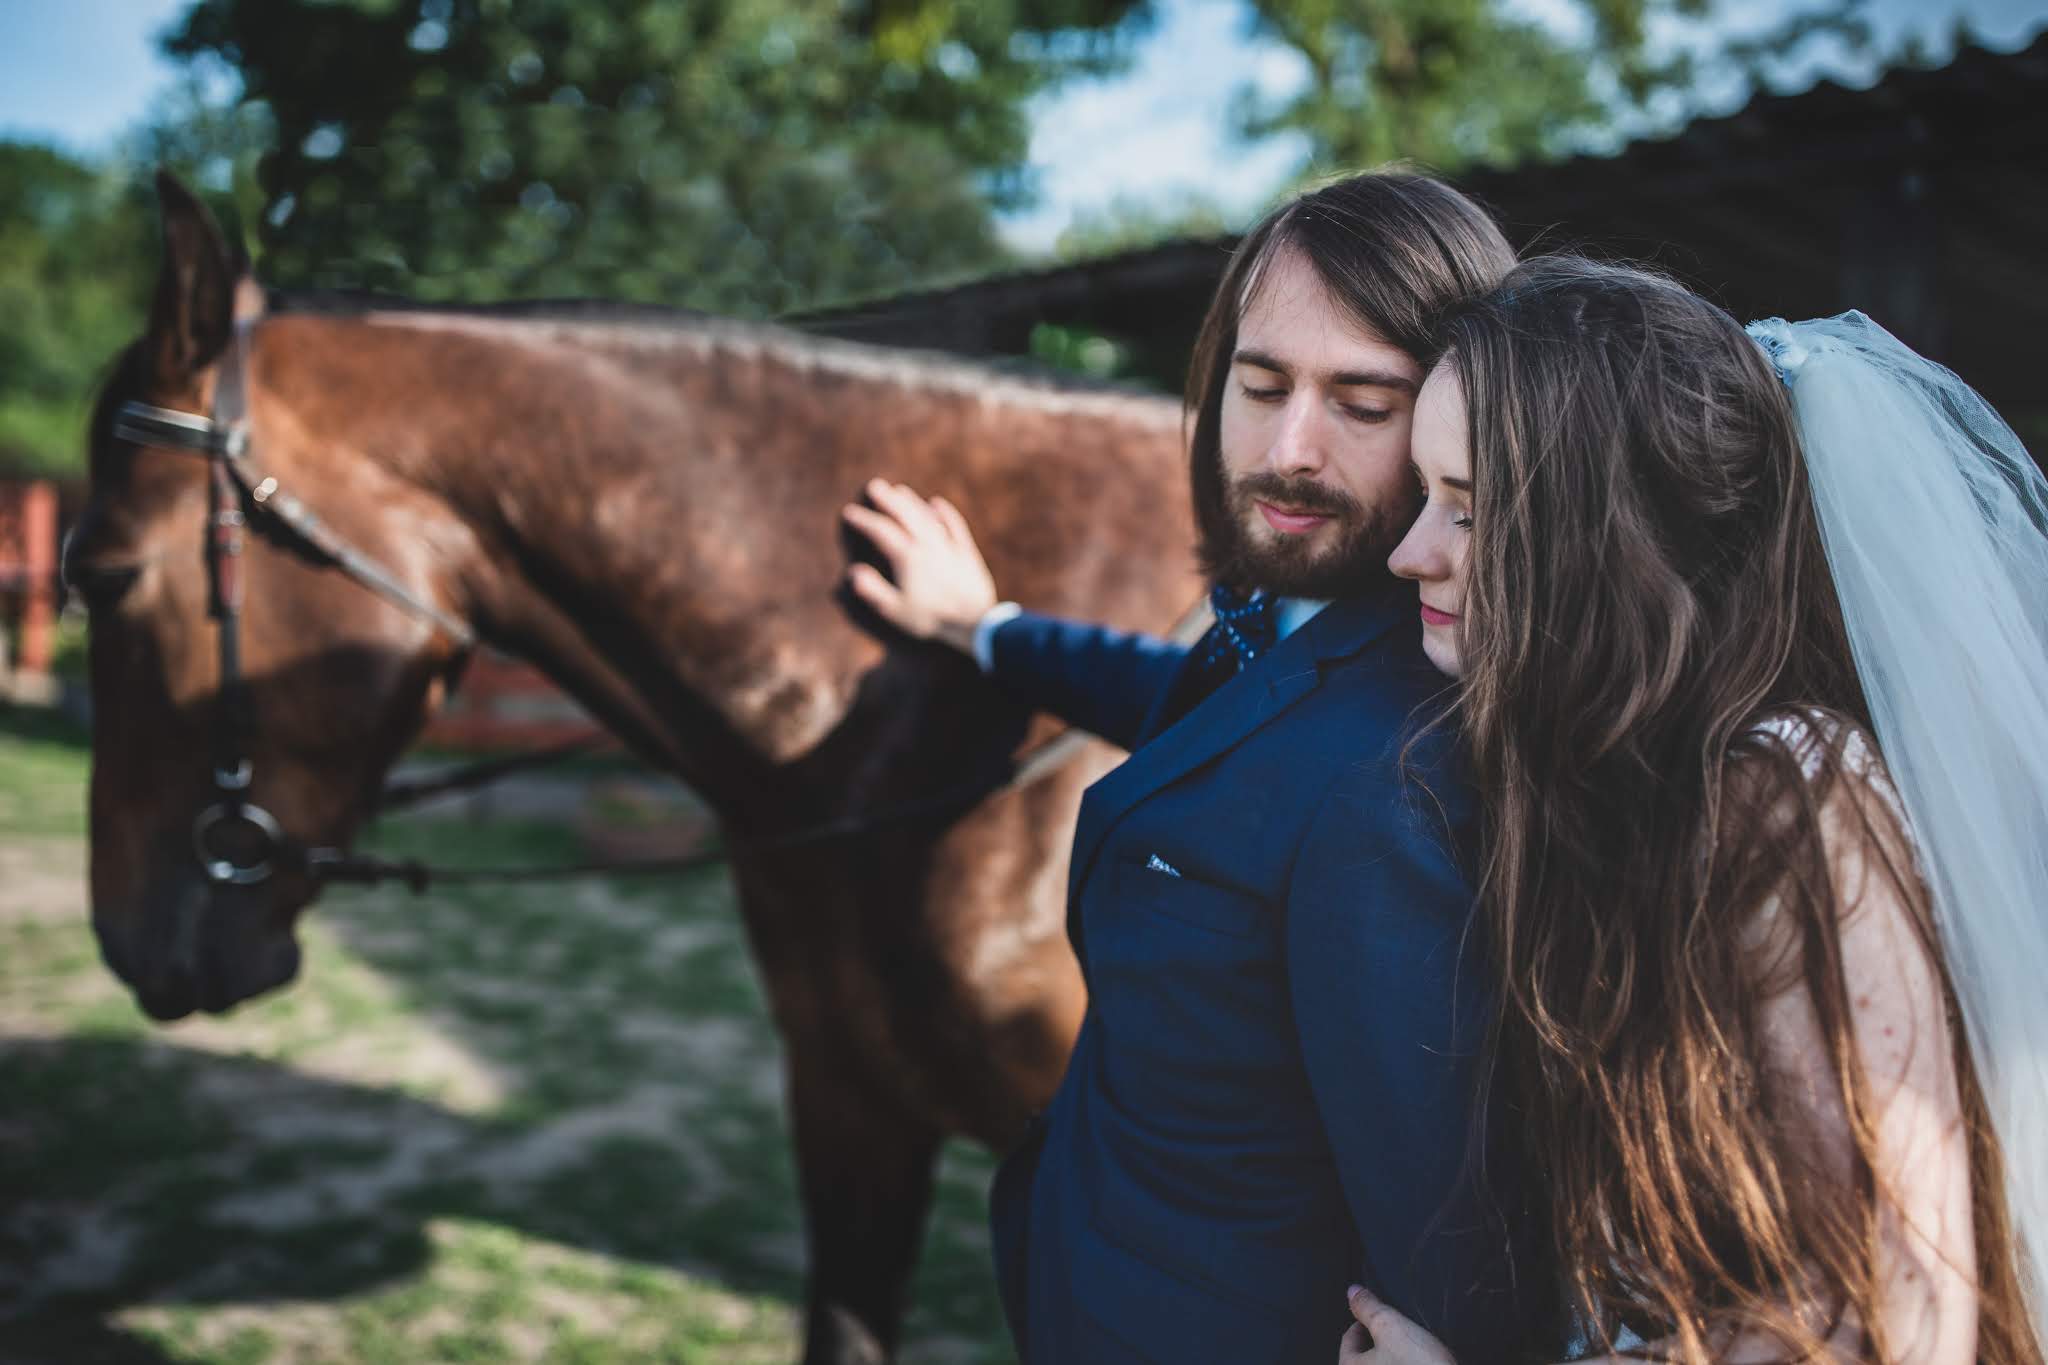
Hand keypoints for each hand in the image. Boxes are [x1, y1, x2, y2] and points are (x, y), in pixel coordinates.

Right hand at [841, 478, 998, 654]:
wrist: (974, 622)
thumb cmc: (931, 618)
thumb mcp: (896, 610)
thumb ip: (873, 590)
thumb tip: (853, 572)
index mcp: (907, 557)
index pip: (881, 531)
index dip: (863, 520)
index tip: (849, 512)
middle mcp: (927, 545)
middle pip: (905, 515)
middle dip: (888, 499)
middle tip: (874, 486)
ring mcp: (948, 546)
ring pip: (927, 516)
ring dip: (912, 501)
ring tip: (899, 490)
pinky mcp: (967, 552)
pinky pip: (955, 525)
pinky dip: (945, 512)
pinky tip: (937, 503)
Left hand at [1340, 1285, 1457, 1364]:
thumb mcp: (1389, 1326)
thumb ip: (1368, 1307)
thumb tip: (1353, 1292)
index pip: (1348, 1340)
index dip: (1363, 1321)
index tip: (1376, 1315)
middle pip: (1364, 1356)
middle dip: (1377, 1341)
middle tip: (1396, 1330)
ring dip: (1393, 1356)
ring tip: (1410, 1347)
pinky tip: (1420, 1362)